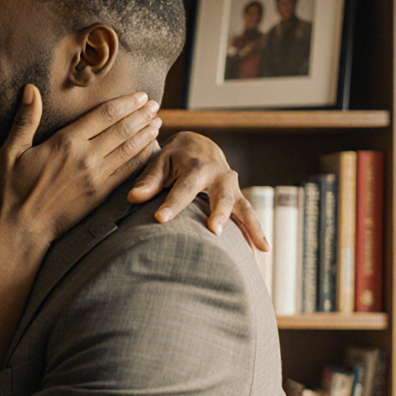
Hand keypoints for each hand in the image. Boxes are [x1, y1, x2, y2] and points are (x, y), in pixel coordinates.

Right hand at [0, 86, 160, 245]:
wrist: (23, 229)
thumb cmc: (12, 190)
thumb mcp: (10, 152)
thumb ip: (25, 120)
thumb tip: (30, 88)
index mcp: (65, 142)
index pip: (104, 114)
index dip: (125, 102)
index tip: (140, 95)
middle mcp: (86, 156)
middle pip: (122, 128)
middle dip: (141, 114)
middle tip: (155, 105)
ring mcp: (96, 176)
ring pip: (129, 148)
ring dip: (146, 133)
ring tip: (157, 122)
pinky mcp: (101, 194)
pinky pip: (128, 171)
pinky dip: (142, 158)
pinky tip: (150, 150)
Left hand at [127, 131, 270, 251]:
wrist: (200, 144)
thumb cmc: (175, 156)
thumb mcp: (160, 162)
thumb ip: (149, 180)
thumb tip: (133, 197)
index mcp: (196, 166)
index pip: (183, 188)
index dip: (172, 204)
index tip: (160, 219)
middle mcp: (219, 176)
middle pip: (222, 197)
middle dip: (220, 214)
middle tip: (214, 231)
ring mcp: (232, 188)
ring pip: (244, 207)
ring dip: (251, 226)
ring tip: (258, 247)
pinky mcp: (238, 197)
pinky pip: (249, 215)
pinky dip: (256, 232)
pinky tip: (262, 250)